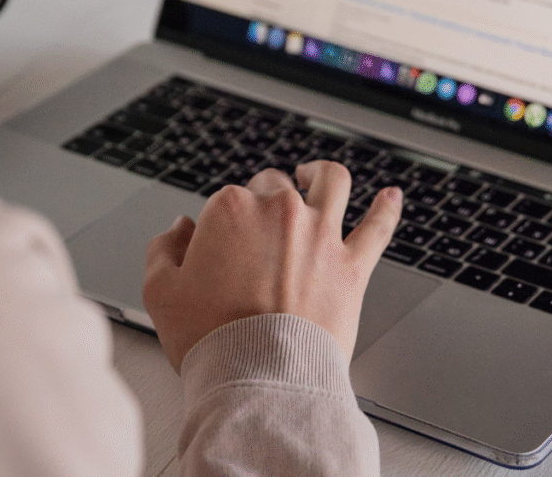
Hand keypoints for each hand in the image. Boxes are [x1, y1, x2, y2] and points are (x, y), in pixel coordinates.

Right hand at [143, 161, 401, 372]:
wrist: (261, 377)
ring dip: (321, 175)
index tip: (219, 246)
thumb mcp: (161, 292)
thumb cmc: (211, 338)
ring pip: (331, 182)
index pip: (227, 199)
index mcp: (231, 209)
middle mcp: (280, 211)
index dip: (221, 224)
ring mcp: (321, 234)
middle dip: (265, 199)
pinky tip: (390, 196)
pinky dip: (386, 208)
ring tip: (315, 177)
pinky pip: (378, 227)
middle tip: (259, 229)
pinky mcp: (352, 264)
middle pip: (274, 186)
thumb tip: (179, 229)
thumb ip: (164, 249)